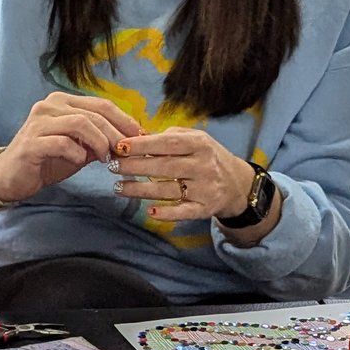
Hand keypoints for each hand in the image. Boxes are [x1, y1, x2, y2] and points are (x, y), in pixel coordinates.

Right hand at [0, 92, 143, 204]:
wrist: (10, 177)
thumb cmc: (46, 160)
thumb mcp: (78, 148)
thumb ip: (99, 140)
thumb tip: (131, 141)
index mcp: (62, 102)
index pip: (101, 105)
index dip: (124, 120)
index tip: (140, 136)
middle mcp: (49, 106)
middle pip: (94, 114)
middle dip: (116, 134)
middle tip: (126, 152)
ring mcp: (39, 122)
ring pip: (81, 124)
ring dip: (99, 142)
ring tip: (105, 158)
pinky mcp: (31, 142)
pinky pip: (63, 143)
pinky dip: (77, 153)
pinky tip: (81, 162)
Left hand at [110, 128, 255, 222]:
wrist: (238, 184)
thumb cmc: (207, 157)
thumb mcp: (195, 139)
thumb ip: (168, 137)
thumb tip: (137, 136)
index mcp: (199, 144)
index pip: (167, 143)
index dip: (142, 145)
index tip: (120, 146)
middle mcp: (203, 165)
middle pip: (164, 166)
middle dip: (135, 166)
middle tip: (111, 165)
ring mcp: (205, 189)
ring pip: (168, 190)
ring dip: (140, 190)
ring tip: (118, 187)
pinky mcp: (205, 209)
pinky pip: (183, 212)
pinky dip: (167, 213)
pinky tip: (149, 211)